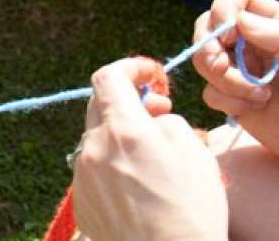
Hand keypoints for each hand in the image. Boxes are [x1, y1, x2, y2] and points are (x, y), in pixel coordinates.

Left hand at [72, 57, 226, 240]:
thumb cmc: (192, 210)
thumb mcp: (196, 153)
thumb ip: (167, 121)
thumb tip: (152, 116)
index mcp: (123, 131)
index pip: (108, 77)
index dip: (132, 68)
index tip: (153, 75)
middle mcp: (93, 149)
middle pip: (100, 105)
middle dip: (129, 101)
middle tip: (159, 112)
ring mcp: (82, 176)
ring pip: (98, 139)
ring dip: (121, 136)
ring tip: (154, 157)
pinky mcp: (82, 201)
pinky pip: (94, 169)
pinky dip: (113, 165)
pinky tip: (140, 185)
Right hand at [190, 0, 278, 176]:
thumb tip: (239, 21)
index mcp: (276, 23)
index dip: (223, 8)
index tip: (229, 36)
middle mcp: (253, 41)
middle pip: (207, 26)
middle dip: (210, 49)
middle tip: (225, 68)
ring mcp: (241, 69)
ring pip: (204, 61)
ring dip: (225, 81)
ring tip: (258, 96)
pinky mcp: (232, 97)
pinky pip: (209, 91)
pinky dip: (227, 101)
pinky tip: (254, 109)